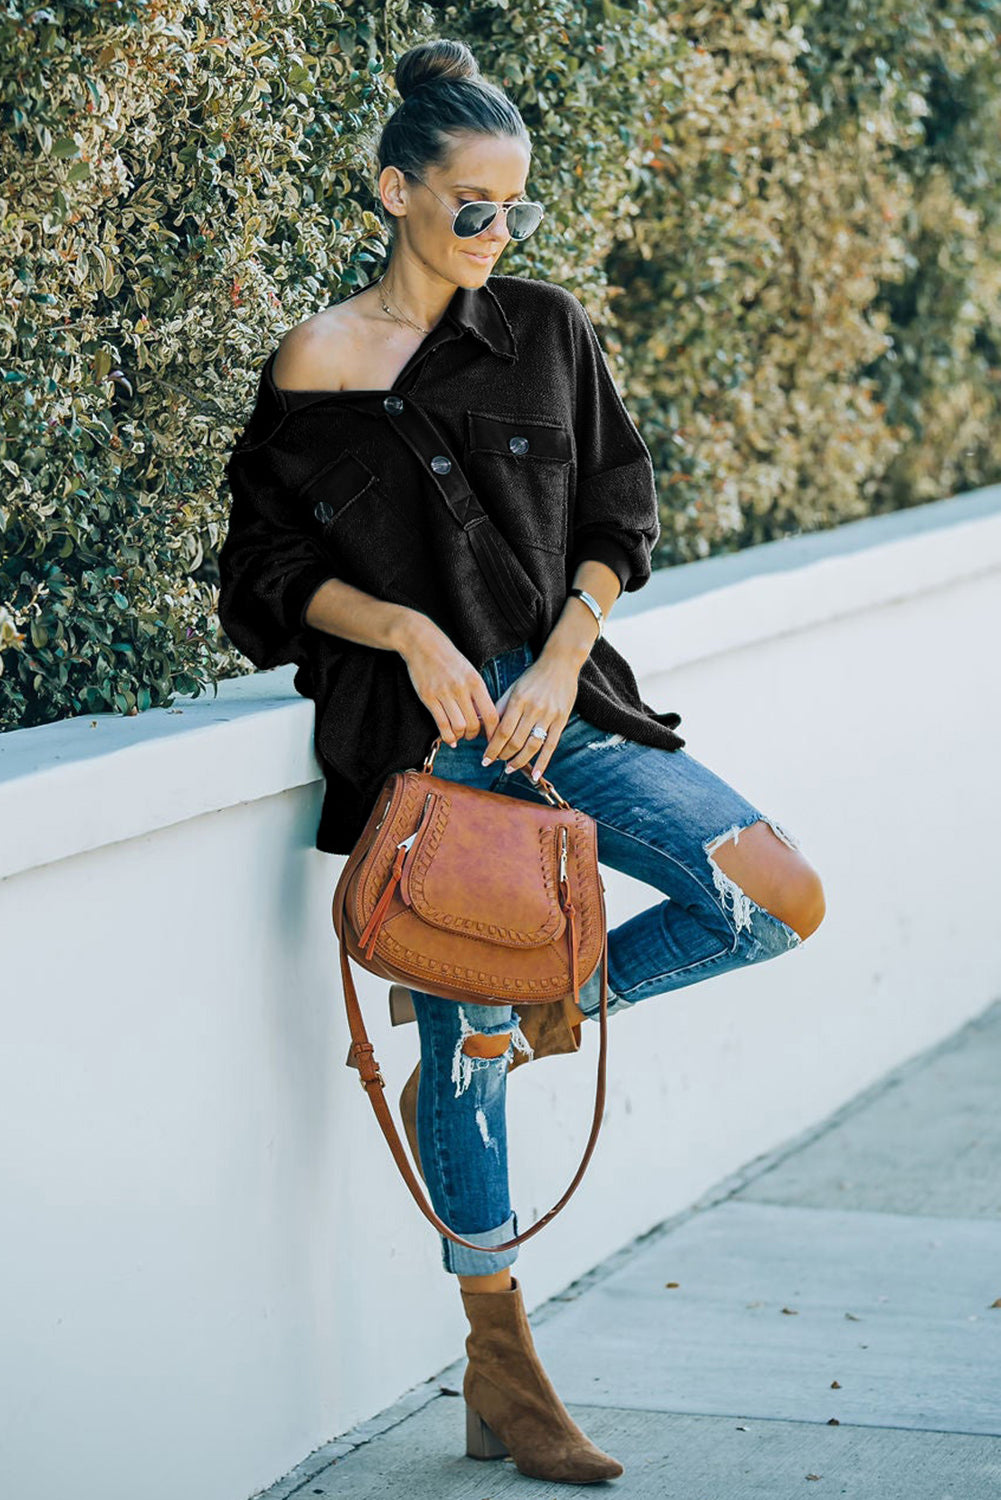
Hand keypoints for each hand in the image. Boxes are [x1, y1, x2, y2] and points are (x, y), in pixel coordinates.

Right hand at [400, 620, 499, 748]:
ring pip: (458, 726)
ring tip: (461, 734)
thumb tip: (484, 717)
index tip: (493, 738)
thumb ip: (477, 692)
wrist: (422, 642)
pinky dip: (447, 736)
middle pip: (474, 724)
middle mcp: (461, 688)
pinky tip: (450, 738)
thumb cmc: (448, 657)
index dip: (494, 731)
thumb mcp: (469, 671)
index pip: (491, 714)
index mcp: (475, 681)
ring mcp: (444, 693)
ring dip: (461, 736)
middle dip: (475, 735)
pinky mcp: (428, 697)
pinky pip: (441, 724)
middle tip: (473, 736)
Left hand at [481, 653, 579, 782]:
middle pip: (515, 741)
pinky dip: (543, 762)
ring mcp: (549, 716)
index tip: (485, 759)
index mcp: (518, 700)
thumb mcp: (513, 688)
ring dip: (519, 761)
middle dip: (503, 755)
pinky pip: (551, 746)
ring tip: (510, 768)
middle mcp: (533, 709)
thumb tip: (481, 724)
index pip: (502, 731)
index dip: (492, 748)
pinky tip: (535, 775)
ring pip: (532, 746)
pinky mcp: (561, 720)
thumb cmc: (533, 677)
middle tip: (496, 761)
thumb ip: (499, 707)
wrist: (560, 664)